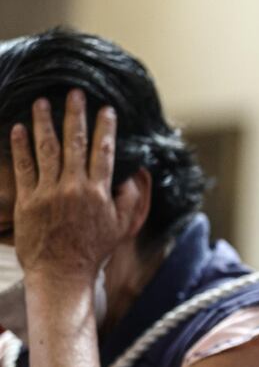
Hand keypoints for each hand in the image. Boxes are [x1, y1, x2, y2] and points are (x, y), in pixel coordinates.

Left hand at [11, 90, 126, 280]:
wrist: (62, 273)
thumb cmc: (93, 251)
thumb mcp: (122, 226)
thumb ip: (128, 199)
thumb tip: (133, 175)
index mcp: (98, 192)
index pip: (103, 151)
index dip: (105, 128)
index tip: (106, 109)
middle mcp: (74, 187)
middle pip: (75, 143)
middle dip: (76, 115)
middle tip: (75, 93)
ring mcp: (48, 193)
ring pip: (47, 149)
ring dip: (44, 123)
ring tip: (42, 102)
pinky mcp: (28, 201)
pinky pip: (23, 168)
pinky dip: (20, 147)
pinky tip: (18, 129)